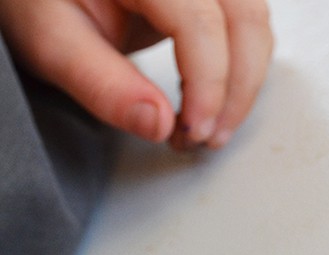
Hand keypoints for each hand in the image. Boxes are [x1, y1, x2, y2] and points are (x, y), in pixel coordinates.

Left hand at [0, 0, 272, 148]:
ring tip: (209, 126)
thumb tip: (157, 125)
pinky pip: (244, 21)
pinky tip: (210, 98)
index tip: (192, 131)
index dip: (207, 85)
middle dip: (236, 89)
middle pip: (243, 17)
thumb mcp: (51, 40)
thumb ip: (102, 84)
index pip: (200, 22)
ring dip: (243, 80)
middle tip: (207, 138)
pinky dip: (238, 65)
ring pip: (253, 20)